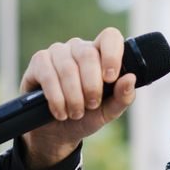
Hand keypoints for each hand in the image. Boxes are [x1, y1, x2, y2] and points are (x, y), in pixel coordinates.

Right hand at [19, 28, 135, 169]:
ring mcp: (57, 52)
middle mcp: (79, 48)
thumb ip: (122, 97)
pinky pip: (48, 75)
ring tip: (76, 113)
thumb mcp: (108, 112)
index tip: (110, 78)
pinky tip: (60, 111)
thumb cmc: (86, 117)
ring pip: (68, 67)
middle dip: (91, 86)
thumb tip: (130, 78)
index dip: (112, 54)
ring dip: (73, 96)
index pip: (110, 37)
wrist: (57, 133)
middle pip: (88, 54)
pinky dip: (56, 98)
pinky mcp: (38, 62)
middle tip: (91, 105)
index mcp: (101, 54)